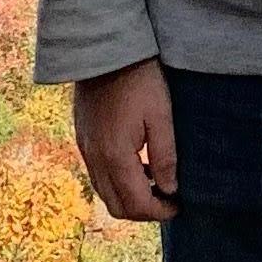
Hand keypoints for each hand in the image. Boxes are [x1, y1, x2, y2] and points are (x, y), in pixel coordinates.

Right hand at [71, 58, 178, 220]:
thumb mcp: (161, 116)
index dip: (159, 212)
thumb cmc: (139, 79)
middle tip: (167, 198)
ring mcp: (85, 148)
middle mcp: (94, 158)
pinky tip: (136, 162)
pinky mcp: (82, 138)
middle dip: (143, 210)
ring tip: (155, 180)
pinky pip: (97, 174)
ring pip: (105, 192)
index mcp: (114, 155)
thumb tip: (170, 190)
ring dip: (129, 196)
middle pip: (116, 206)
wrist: (104, 50)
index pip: (135, 204)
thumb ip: (164, 156)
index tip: (178, 205)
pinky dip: (117, 180)